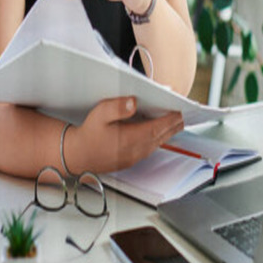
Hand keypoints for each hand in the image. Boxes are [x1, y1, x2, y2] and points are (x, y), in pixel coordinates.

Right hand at [63, 97, 183, 173]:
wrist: (77, 155)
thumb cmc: (88, 134)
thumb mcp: (99, 114)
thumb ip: (117, 107)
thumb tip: (133, 102)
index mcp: (130, 139)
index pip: (158, 128)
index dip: (171, 119)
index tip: (181, 109)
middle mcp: (136, 150)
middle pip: (162, 136)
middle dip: (174, 124)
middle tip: (185, 113)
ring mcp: (135, 157)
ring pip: (158, 143)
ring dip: (168, 131)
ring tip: (177, 120)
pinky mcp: (132, 160)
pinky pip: (151, 148)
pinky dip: (159, 138)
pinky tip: (159, 131)